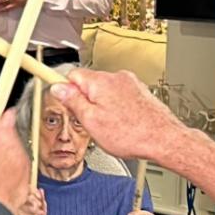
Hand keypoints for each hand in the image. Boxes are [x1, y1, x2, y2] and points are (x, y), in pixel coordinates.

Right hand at [49, 69, 182, 161]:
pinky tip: (120, 123)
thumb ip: (72, 102)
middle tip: (87, 120)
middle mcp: (116, 78)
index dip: (61, 86)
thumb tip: (58, 89)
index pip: (71, 75)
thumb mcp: (91, 121)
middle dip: (83, 100)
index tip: (51, 86)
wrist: (164, 140)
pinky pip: (118, 95)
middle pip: (87, 83)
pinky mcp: (139, 92)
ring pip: (103, 91)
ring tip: (107, 125)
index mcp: (100, 82)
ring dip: (100, 105)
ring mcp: (130, 84)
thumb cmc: (132, 134)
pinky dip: (115, 107)